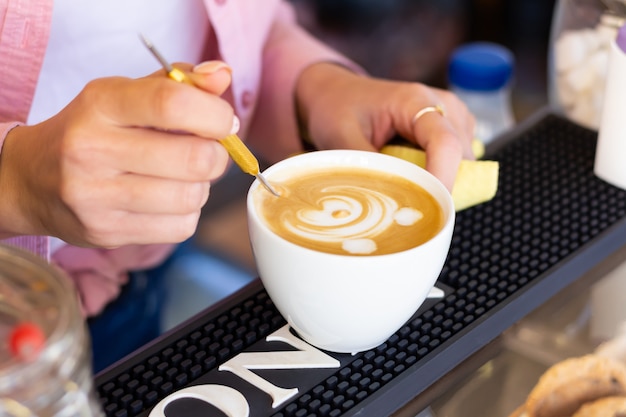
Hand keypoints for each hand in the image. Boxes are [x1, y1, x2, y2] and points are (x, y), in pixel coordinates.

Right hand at [0, 61, 234, 246]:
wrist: (31, 180)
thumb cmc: (91, 131)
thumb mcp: (123, 95)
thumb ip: (178, 83)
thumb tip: (222, 75)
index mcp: (100, 105)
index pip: (172, 104)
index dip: (215, 115)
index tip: (224, 121)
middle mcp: (92, 150)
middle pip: (193, 158)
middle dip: (216, 155)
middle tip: (208, 151)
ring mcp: (96, 196)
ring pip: (190, 197)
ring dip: (201, 187)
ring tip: (183, 177)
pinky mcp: (105, 231)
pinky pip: (180, 227)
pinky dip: (186, 213)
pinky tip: (167, 201)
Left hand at [295, 63, 475, 190]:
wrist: (335, 92)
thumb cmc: (337, 109)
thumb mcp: (342, 138)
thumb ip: (368, 169)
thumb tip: (388, 203)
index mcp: (415, 100)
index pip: (445, 144)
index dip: (444, 179)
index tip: (432, 208)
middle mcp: (442, 104)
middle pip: (461, 158)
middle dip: (441, 186)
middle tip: (407, 206)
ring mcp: (452, 115)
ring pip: (464, 164)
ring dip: (440, 181)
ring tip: (404, 183)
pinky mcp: (453, 128)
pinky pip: (458, 162)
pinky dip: (439, 175)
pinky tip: (412, 171)